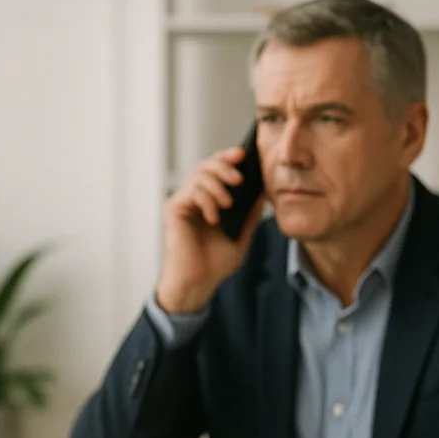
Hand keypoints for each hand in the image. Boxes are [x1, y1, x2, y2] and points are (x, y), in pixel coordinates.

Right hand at [155, 146, 266, 314]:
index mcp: (210, 200)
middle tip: (239, 179)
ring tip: (228, 204)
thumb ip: (250, 213)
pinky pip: (191, 192)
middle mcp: (194, 198)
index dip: (228, 158)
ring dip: (217, 185)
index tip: (243, 154)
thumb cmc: (215, 263)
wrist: (197, 283)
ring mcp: (183, 202)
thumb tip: (264, 191)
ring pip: (198, 174)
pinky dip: (206, 201)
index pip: (217, 170)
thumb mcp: (242, 235)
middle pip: (206, 165)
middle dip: (224, 166)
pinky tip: (214, 219)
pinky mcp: (174, 210)